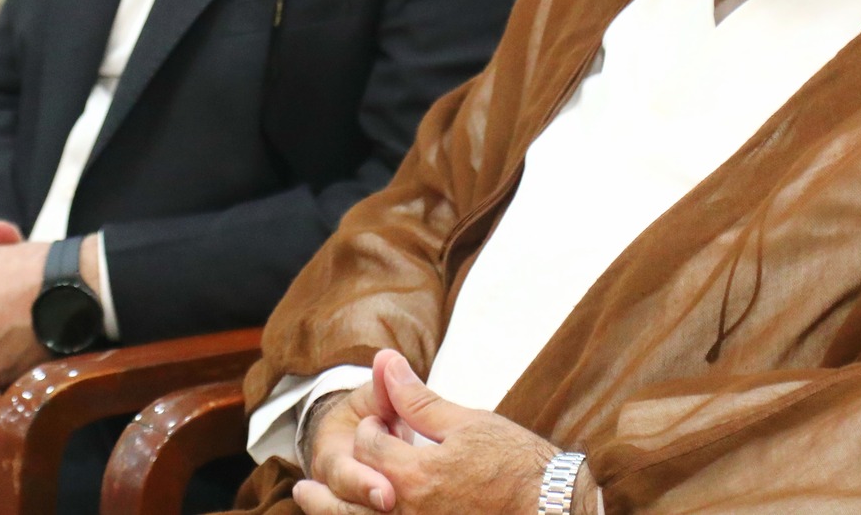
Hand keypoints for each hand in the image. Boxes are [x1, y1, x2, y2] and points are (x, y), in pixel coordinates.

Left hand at [296, 351, 571, 514]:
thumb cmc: (519, 465)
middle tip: (304, 487)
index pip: (370, 447)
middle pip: (350, 504)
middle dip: (325, 494)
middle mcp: (411, 514)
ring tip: (315, 504)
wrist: (557, 510)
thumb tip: (384, 361)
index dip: (372, 427)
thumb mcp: (467, 423)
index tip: (381, 421)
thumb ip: (418, 399)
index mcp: (415, 476)